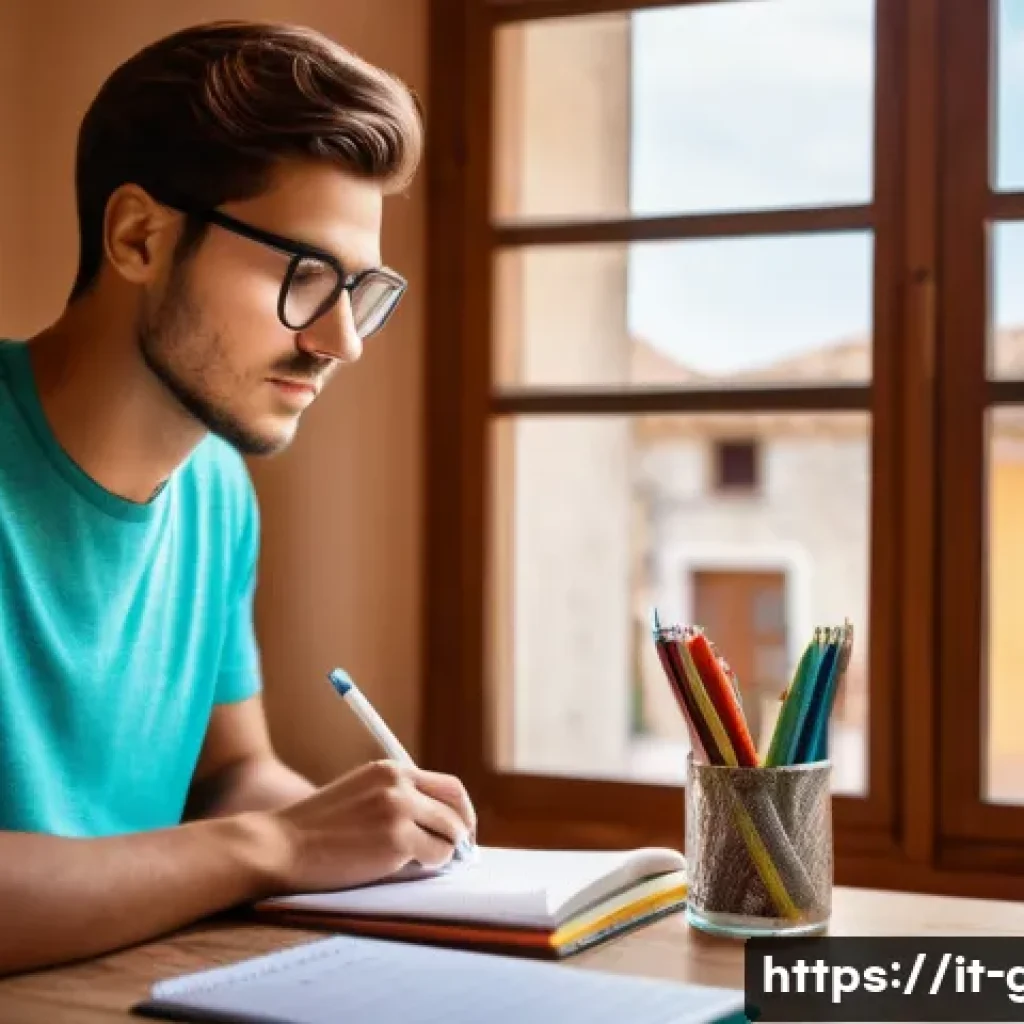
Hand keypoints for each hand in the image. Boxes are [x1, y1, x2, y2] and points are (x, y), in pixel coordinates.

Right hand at [262, 760, 475, 893]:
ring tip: (416, 863)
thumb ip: (396, 799)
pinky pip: (435, 858)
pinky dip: (427, 868)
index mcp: (390, 769)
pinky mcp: (397, 842)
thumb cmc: (315, 829)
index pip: (447, 786)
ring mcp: (400, 811)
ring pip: (450, 836)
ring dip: (440, 854)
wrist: (280, 845)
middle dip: (463, 833)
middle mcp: (399, 784)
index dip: (460, 811)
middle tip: (461, 853)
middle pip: (457, 808)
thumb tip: (438, 824)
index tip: (461, 830)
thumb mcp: (360, 794)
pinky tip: (400, 870)